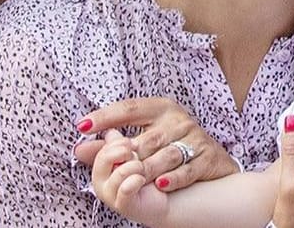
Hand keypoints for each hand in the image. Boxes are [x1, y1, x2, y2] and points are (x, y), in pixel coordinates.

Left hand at [74, 97, 238, 191]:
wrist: (213, 162)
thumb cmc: (172, 146)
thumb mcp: (144, 139)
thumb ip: (112, 146)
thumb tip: (79, 150)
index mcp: (160, 108)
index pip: (129, 108)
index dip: (106, 117)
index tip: (82, 126)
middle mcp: (178, 119)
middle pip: (148, 138)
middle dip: (129, 154)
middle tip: (111, 165)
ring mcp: (195, 137)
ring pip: (168, 155)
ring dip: (150, 168)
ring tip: (134, 177)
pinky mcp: (208, 157)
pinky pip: (188, 169)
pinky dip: (174, 178)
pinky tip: (161, 184)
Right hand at [91, 129, 168, 223]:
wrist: (172, 196)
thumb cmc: (154, 171)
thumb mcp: (137, 152)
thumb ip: (121, 143)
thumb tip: (109, 132)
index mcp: (102, 167)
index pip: (101, 148)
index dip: (117, 143)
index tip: (132, 144)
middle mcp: (101, 182)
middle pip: (103, 158)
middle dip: (124, 152)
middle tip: (136, 156)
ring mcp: (111, 196)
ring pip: (118, 172)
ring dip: (135, 167)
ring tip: (143, 170)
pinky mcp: (123, 207)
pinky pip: (125, 188)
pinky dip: (135, 181)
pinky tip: (142, 179)